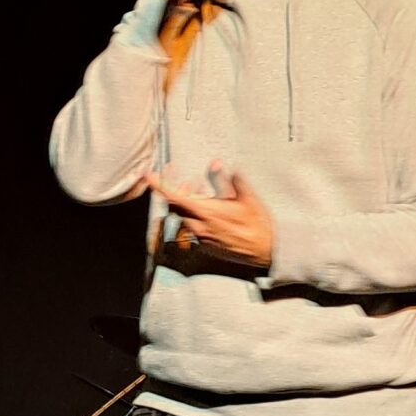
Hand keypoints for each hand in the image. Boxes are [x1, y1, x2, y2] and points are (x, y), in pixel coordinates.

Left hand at [148, 163, 273, 268]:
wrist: (266, 252)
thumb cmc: (258, 225)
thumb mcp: (247, 198)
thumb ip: (229, 179)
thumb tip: (216, 163)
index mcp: (207, 213)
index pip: (174, 197)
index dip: (159, 185)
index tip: (148, 174)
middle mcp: (200, 227)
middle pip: (174, 206)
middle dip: (174, 189)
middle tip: (179, 175)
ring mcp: (202, 238)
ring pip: (182, 216)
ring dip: (184, 201)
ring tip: (197, 187)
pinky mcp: (206, 245)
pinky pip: (191, 227)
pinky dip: (192, 213)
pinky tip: (206, 206)